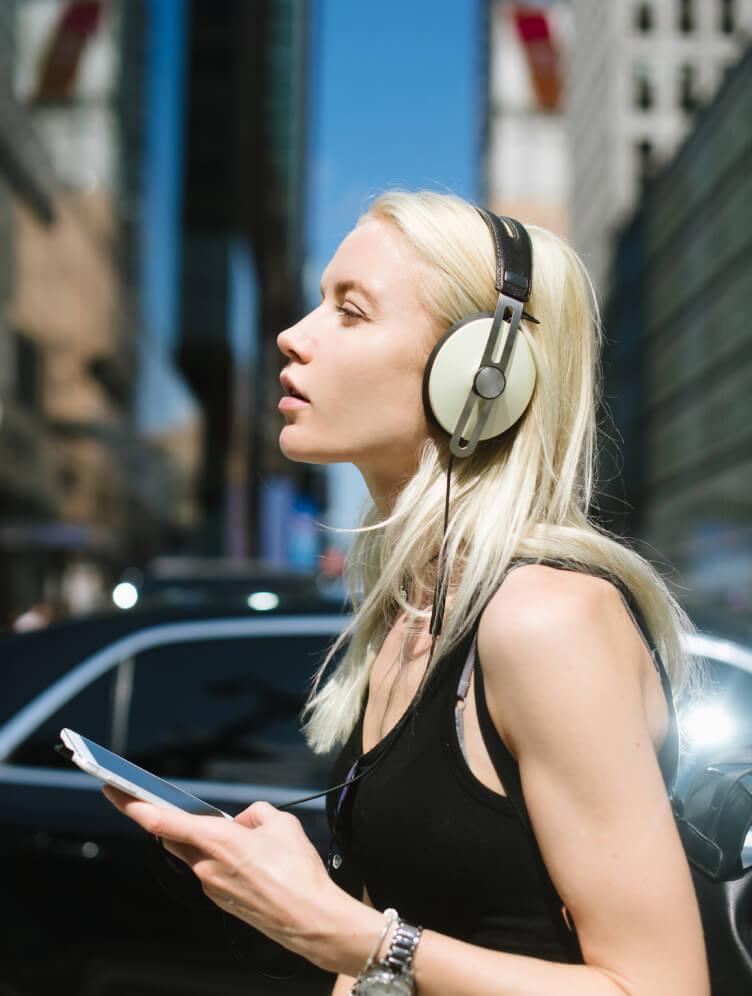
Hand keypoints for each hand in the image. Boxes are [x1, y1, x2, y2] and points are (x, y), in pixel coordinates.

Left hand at [102, 786, 356, 969]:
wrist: (310, 919)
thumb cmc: (298, 871)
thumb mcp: (282, 823)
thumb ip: (256, 813)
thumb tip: (243, 822)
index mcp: (218, 840)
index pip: (163, 821)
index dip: (135, 806)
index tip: (115, 792)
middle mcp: (207, 865)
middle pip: (174, 837)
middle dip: (164, 820)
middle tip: (152, 802)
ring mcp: (212, 886)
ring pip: (197, 854)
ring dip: (206, 840)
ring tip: (240, 836)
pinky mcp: (222, 901)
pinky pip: (213, 870)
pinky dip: (222, 858)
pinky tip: (249, 858)